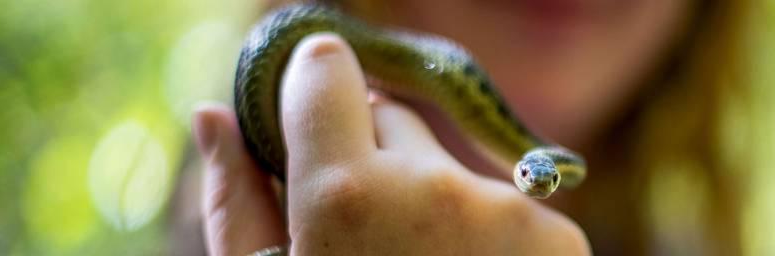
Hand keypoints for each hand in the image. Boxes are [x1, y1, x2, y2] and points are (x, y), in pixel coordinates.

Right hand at [192, 33, 588, 255]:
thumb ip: (237, 200)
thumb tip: (215, 113)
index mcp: (346, 196)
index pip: (327, 70)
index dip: (314, 93)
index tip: (311, 113)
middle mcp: (434, 188)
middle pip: (395, 124)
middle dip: (374, 163)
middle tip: (364, 240)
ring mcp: (506, 209)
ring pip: (452, 167)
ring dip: (433, 204)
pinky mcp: (559, 233)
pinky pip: (507, 202)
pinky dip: (490, 234)